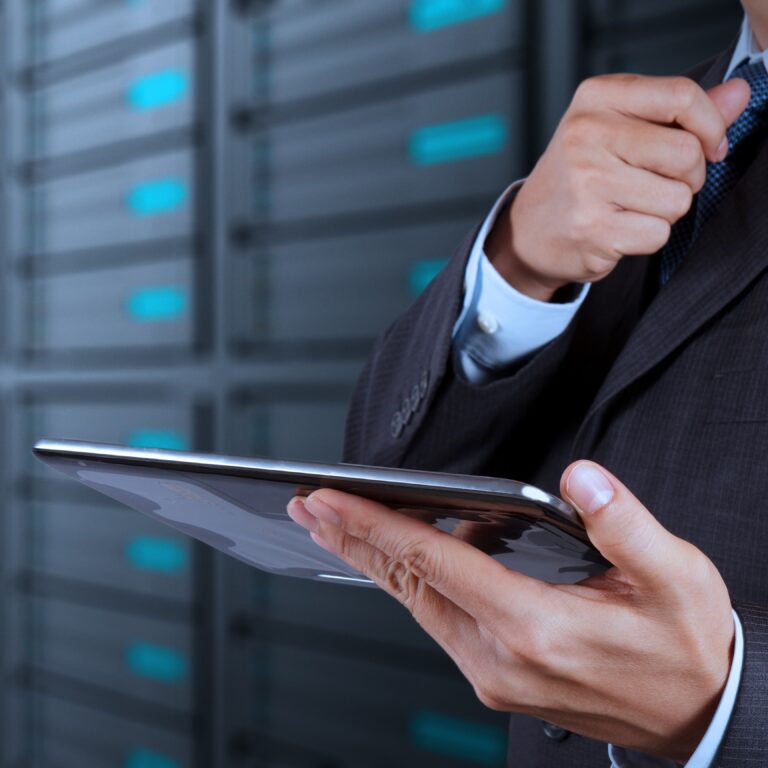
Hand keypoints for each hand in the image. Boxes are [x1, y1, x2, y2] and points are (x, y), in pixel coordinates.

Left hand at [287, 462, 734, 762]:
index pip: (433, 562)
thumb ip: (625, 524)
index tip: (331, 499)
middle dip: (352, 540)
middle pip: (406, 585)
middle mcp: (499, 656)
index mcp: (535, 627)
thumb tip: (580, 479)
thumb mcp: (676, 578)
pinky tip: (400, 553)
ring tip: (337, 522)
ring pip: (415, 602)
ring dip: (374, 559)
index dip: (375, 525)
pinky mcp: (494, 673)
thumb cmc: (683, 646)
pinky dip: (409, 580)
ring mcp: (492, 671)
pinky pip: (436, 616)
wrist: (696, 711)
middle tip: (309, 505)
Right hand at [487, 74, 750, 300]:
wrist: (528, 230)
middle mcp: (585, 136)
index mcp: (595, 99)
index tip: (712, 145)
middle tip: (658, 184)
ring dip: (666, 211)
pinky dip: (647, 237)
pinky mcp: (592, 229)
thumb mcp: (622, 129)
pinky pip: (658, 234)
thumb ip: (682, 113)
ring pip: (677, 200)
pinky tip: (619, 229)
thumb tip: (740, 93)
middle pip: (687, 154)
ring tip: (630, 207)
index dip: (712, 126)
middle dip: (687, 177)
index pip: (681, 96)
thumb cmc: (580, 176)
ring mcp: (586, 185)